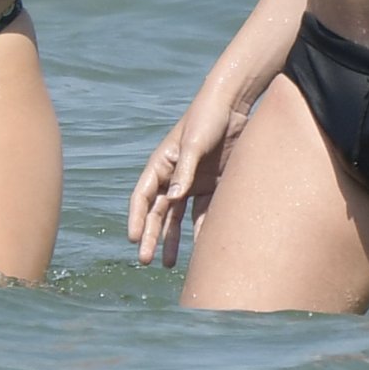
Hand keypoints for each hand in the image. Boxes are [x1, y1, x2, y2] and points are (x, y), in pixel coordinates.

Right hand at [127, 96, 249, 267]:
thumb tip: (173, 199)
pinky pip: (203, 212)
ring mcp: (192, 182)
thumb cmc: (207, 118)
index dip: (137, 218)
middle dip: (151, 236)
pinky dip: (200, 230)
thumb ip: (184, 171)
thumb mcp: (194, 143)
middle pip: (158, 211)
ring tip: (168, 264)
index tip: (134, 239)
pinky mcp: (212, 185)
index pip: (143, 196)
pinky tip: (201, 249)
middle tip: (145, 260)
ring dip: (172, 239)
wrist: (234, 105)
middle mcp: (174, 176)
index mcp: (161, 164)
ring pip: (177, 217)